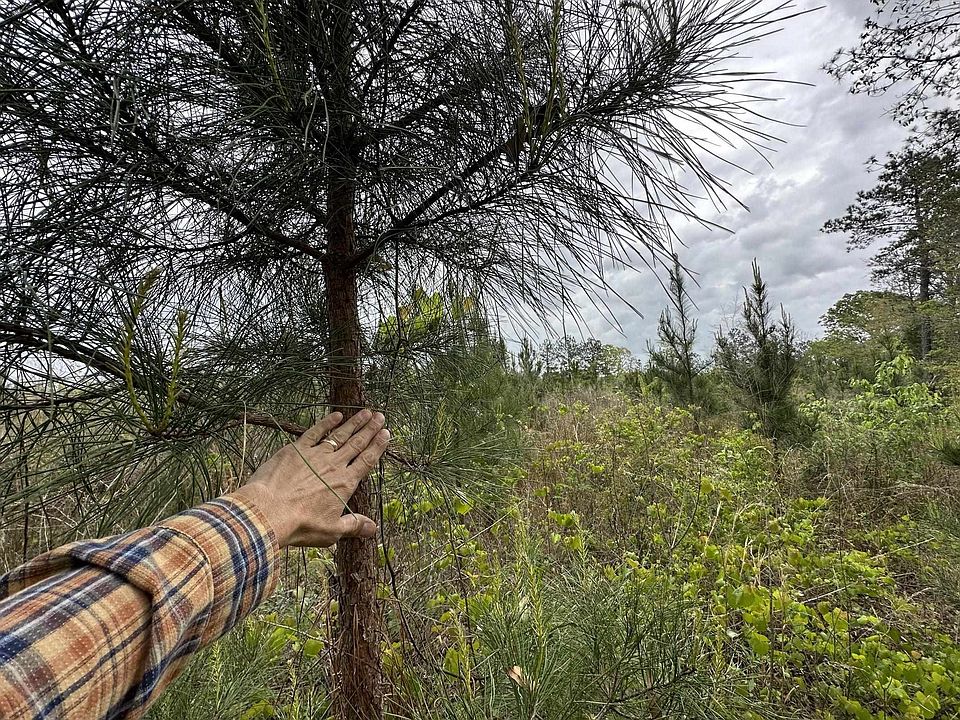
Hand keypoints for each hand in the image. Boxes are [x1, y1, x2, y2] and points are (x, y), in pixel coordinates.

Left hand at [232, 410, 388, 547]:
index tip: (386, 433)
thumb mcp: (331, 531)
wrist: (269, 512)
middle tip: (380, 416)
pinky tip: (336, 416)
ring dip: (354, 423)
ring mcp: (315, 455)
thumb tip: (373, 528)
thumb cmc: (301, 525)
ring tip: (366, 412)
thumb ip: (354, 525)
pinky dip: (326, 423)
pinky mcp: (296, 450)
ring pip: (339, 435)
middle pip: (356, 444)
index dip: (378, 446)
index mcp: (345, 483)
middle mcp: (333, 465)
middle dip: (370, 429)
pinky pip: (314, 432)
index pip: (366, 460)